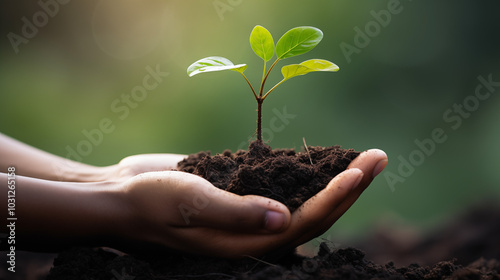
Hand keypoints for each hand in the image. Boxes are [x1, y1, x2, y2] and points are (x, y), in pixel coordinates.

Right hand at [110, 149, 386, 257]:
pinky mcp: (243, 193)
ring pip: (305, 200)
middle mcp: (255, 233)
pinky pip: (284, 186)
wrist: (123, 194)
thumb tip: (284, 217)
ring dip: (336, 179)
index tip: (363, 169)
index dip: (337, 197)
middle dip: (350, 187)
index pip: (305, 222)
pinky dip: (307, 173)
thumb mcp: (190, 203)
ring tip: (365, 159)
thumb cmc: (150, 202)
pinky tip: (323, 159)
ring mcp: (251, 213)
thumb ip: (236, 213)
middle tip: (379, 157)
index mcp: (246, 243)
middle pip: (316, 213)